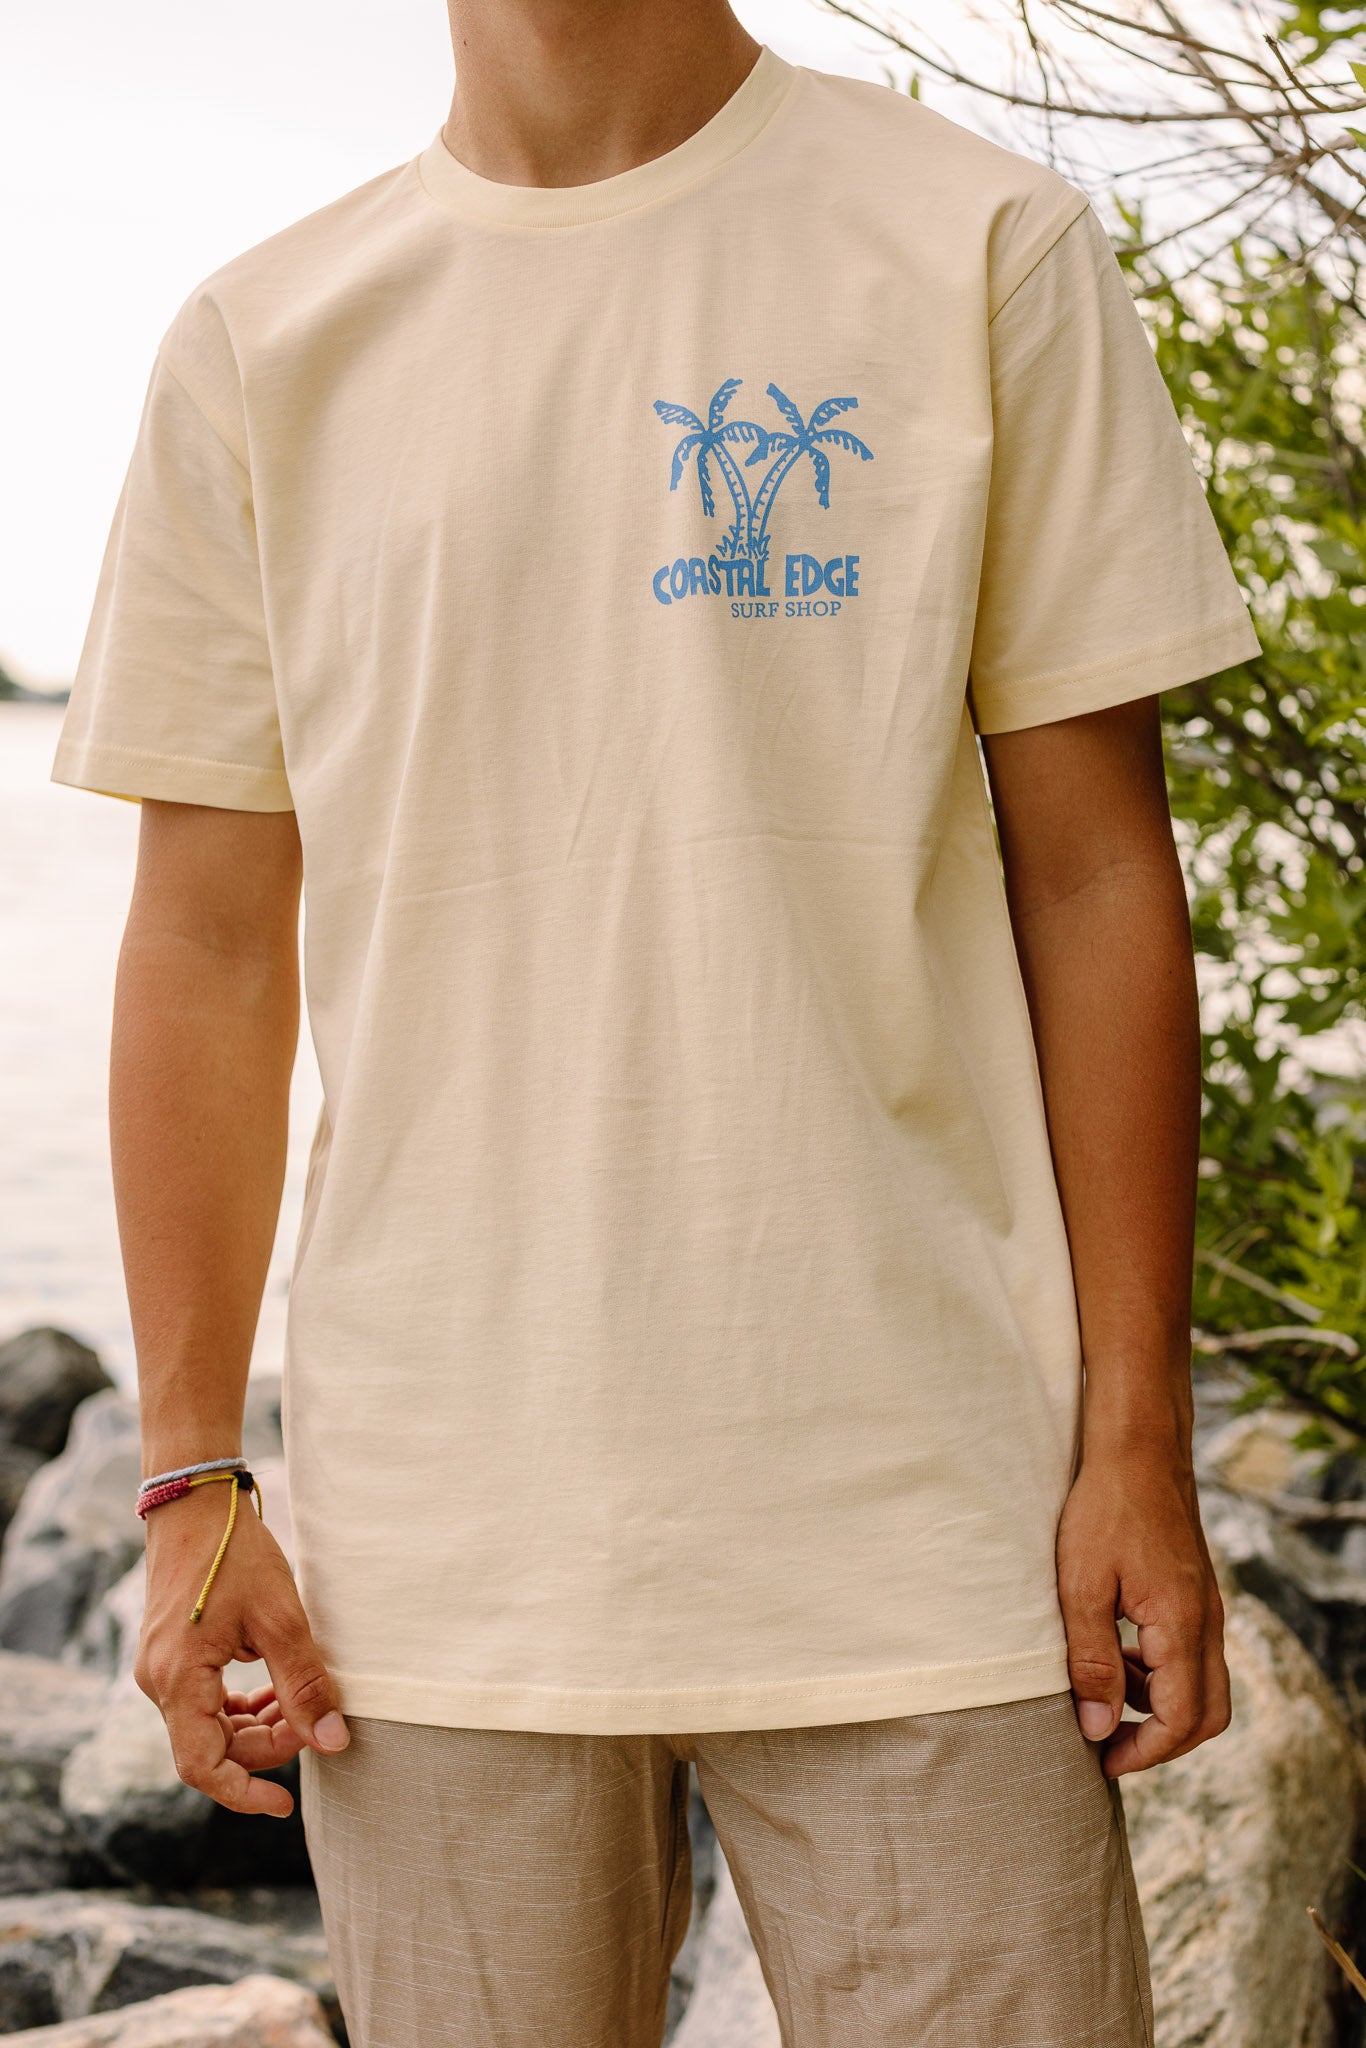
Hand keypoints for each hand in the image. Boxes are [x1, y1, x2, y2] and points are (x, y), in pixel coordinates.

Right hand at [134, 1484, 348, 1815]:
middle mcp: (159, 1681)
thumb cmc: (236, 1553)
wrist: (196, 1501)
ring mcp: (161, 1668)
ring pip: (209, 1726)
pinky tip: (275, 1688)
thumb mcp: (281, 1619)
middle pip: (211, 1748)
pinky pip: (204, 1701)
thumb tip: (332, 1741)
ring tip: (300, 1702)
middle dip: (265, 1746)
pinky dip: (241, 1704)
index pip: (202, 1767)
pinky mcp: (172, 1654)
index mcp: (178, 1680)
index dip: (244, 1793)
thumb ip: (305, 1684)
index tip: (285, 1804)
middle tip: (314, 1721)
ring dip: (256, 1725)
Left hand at [1056, 1435, 1230, 1776]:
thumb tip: (1097, 1727)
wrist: (1137, 1448)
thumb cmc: (1104, 1510)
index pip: (1180, 1719)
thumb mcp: (1081, 1587)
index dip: (1142, 1752)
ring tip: (1100, 1692)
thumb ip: (1092, 1660)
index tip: (1101, 1761)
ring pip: (1201, 1685)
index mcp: (1182, 1627)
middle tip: (1107, 1745)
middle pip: (1206, 1714)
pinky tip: (1116, 1653)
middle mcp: (1206, 1623)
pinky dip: (1158, 1672)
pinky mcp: (1194, 1592)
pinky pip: (1190, 1654)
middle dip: (1159, 1741)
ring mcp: (1205, 1607)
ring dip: (1156, 1704)